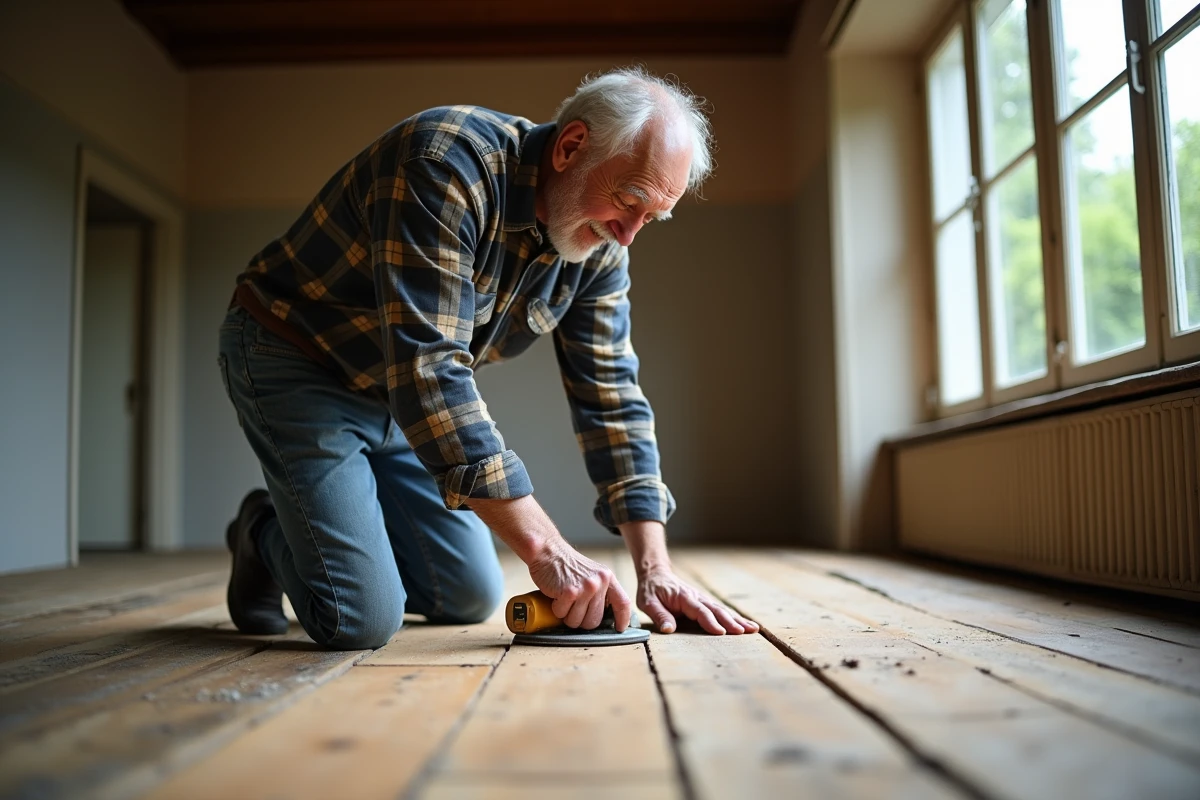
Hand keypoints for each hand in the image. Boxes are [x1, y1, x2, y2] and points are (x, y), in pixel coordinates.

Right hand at [527, 538, 632, 631]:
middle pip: (594, 621)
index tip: (619, 628)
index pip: (622, 603)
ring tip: (564, 599)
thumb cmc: (566, 565)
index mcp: (607, 577)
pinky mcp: (570, 592)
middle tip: (573, 607)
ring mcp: (585, 588)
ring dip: (567, 615)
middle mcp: (599, 583)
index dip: (622, 619)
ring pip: (577, 621)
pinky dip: (556, 609)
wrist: (548, 551)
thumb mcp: (592, 574)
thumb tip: (607, 615)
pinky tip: (556, 595)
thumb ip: (601, 591)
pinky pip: (562, 614)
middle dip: (581, 620)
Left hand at [637, 568, 759, 635]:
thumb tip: (669, 630)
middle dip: (731, 621)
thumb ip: (659, 615)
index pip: (699, 611)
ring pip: (722, 610)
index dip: (710, 622)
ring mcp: (702, 599)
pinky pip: (720, 610)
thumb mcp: (648, 602)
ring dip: (737, 619)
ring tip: (753, 629)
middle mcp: (696, 597)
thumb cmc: (651, 589)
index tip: (721, 632)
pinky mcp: (704, 602)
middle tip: (744, 632)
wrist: (655, 573)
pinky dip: (734, 617)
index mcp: (683, 597)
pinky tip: (746, 625)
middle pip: (716, 610)